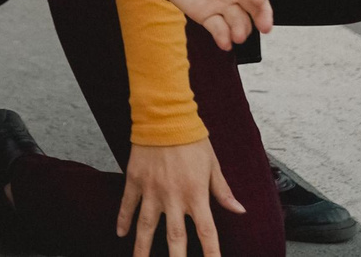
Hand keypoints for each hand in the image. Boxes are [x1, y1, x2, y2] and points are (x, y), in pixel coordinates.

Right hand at [119, 138, 243, 256]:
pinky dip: (122, 219)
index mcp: (196, 195)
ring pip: (146, 226)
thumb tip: (240, 211)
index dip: (211, 254)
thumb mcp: (213, 165)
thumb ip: (223, 191)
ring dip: (142, 248)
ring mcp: (151, 190)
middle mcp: (173, 197)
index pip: (207, 234)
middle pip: (175, 238)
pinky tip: (119, 233)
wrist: (164, 117)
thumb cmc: (193, 140)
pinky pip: (127, 204)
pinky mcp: (135, 180)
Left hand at [154, 0, 272, 47]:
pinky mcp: (207, 15)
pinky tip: (225, 44)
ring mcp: (222, 4)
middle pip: (256, 6)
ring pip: (239, 21)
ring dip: (241, 30)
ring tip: (238, 37)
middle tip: (265, 27)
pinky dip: (223, 37)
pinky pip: (219, 29)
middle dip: (262, 17)